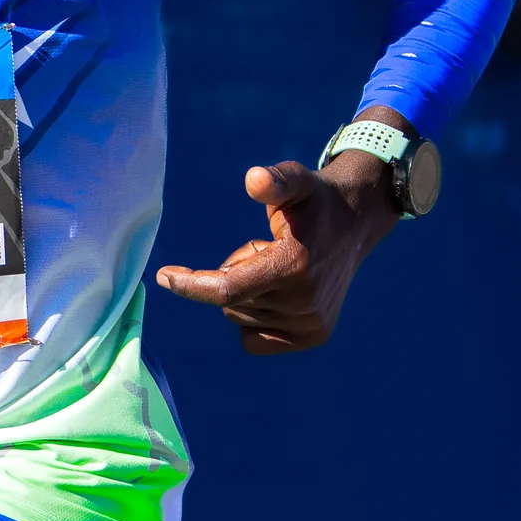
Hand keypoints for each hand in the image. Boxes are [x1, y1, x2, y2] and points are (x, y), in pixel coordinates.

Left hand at [156, 149, 399, 354]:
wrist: (356, 223)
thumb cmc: (315, 201)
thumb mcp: (296, 180)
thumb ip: (275, 180)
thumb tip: (254, 180)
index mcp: (294, 267)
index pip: (227, 290)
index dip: (191, 285)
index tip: (164, 276)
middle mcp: (304, 302)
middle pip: (231, 303)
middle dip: (234, 273)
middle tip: (265, 247)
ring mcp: (311, 324)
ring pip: (241, 319)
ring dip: (247, 294)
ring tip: (278, 265)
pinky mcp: (313, 336)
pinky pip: (254, 340)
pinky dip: (252, 319)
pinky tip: (276, 293)